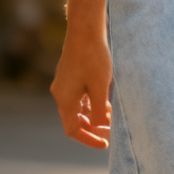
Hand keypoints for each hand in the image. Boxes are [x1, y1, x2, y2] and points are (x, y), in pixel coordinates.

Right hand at [50, 28, 112, 147]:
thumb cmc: (94, 58)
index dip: (89, 139)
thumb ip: (98, 111)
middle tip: (112, 128)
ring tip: (112, 115)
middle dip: (93, 127)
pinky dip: (91, 103)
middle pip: (75, 121)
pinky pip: (79, 97)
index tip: (106, 143)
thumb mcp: (100, 88)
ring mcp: (64, 84)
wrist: (85, 30)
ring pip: (78, 108)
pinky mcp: (70, 76)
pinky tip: (106, 101)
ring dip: (94, 115)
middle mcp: (61, 94)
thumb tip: (97, 128)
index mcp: (65, 100)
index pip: (73, 130)